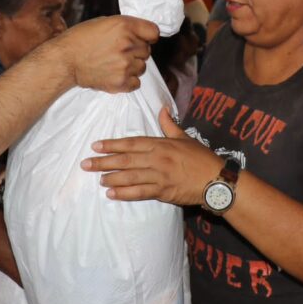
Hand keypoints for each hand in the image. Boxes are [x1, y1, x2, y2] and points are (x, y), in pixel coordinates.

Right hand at [55, 16, 158, 92]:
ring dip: (132, 66)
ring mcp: (125, 65)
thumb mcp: (104, 22)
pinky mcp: (121, 82)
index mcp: (124, 26)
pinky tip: (115, 74)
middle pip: (147, 50)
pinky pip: (136, 82)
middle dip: (136, 51)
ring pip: (142, 67)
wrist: (65, 61)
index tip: (142, 39)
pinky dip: (128, 80)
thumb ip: (125, 27)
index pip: (153, 32)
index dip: (147, 36)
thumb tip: (141, 35)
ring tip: (114, 63)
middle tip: (118, 52)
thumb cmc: (80, 40)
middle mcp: (127, 45)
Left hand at [81, 107, 221, 204]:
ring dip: (111, 178)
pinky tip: (112, 194)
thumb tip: (162, 109)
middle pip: (125, 160)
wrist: (216, 179)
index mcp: (160, 144)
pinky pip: (140, 192)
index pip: (131, 143)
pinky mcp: (163, 191)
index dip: (112, 144)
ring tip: (98, 179)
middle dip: (104, 161)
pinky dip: (124, 194)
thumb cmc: (201, 158)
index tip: (96, 145)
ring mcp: (159, 176)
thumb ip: (170, 125)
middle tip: (86, 164)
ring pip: (129, 176)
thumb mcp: (185, 137)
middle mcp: (157, 159)